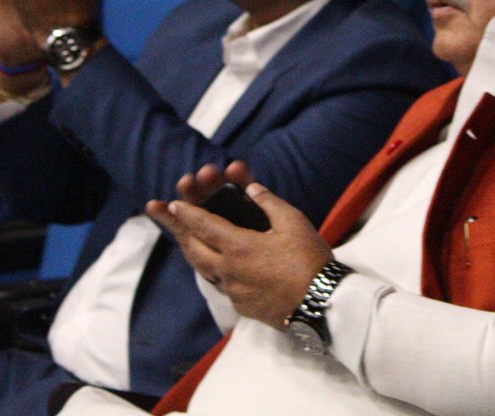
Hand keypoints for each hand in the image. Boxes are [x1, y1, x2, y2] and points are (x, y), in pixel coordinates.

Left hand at [147, 172, 333, 328]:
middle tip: (177, 223)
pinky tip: (226, 270)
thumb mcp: (293, 222)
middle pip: (195, 251)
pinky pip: (224, 287)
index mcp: (238, 247)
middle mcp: (229, 271)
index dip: (187, 213)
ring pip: (207, 271)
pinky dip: (219, 273)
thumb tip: (252, 188)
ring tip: (197, 245)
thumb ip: (268, 202)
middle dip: (183, 234)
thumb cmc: (308, 260)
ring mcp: (235, 292)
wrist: (320, 303)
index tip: (174, 205)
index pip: (204, 226)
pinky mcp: (244, 307)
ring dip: (199, 255)